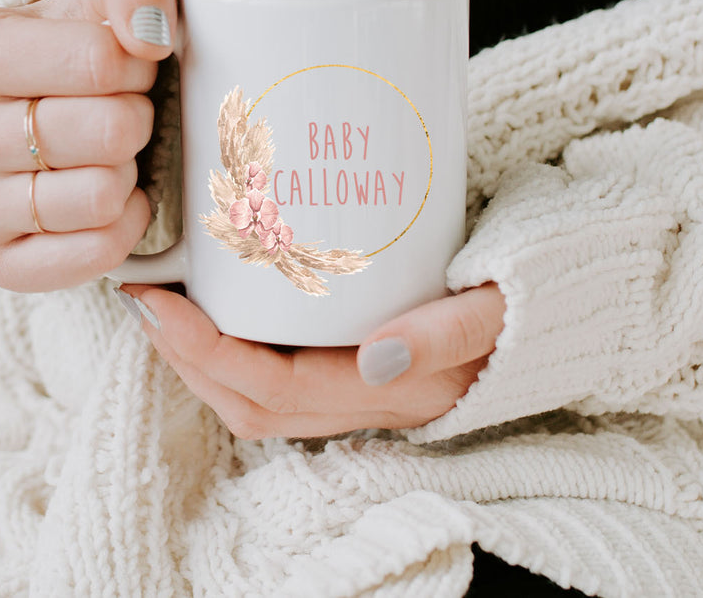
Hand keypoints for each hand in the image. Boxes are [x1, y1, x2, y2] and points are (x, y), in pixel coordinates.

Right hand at [0, 0, 176, 290]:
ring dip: (129, 174)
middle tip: (121, 113)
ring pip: (103, 197)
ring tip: (108, 155)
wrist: (28, 110)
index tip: (123, 65)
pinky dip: (125, 227)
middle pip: (110, 133)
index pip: (100, 61)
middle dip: (138, 118)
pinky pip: (97, 254)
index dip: (138, 64)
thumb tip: (151, 33)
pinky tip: (112, 200)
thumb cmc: (71, 48)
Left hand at [119, 282, 505, 437]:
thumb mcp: (499, 309)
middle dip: (187, 359)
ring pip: (260, 397)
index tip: (158, 302)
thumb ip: (448, 330)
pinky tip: (221, 307)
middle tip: (144, 300)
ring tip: (165, 306)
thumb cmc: (529, 299)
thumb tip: (377, 355)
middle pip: (252, 403)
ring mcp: (364, 390)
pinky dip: (236, 349)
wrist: (557, 311)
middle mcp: (372, 402)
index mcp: (397, 392)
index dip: (207, 352)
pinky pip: (282, 375)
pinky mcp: (361, 366)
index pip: (277, 389)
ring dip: (202, 359)